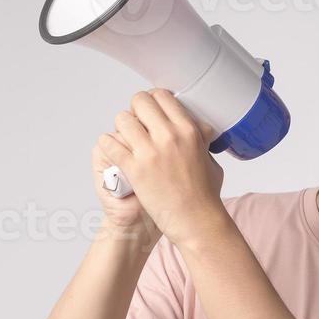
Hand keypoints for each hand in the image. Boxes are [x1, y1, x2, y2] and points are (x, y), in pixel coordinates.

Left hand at [96, 89, 225, 248]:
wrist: (195, 222)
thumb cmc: (205, 197)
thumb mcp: (211, 161)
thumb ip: (202, 142)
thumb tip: (202, 132)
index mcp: (188, 130)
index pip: (162, 96)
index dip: (152, 100)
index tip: (150, 109)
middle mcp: (169, 136)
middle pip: (140, 101)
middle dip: (135, 110)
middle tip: (136, 123)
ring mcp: (150, 152)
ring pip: (122, 119)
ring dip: (121, 127)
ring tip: (124, 138)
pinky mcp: (134, 169)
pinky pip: (109, 143)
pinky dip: (107, 144)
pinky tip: (111, 150)